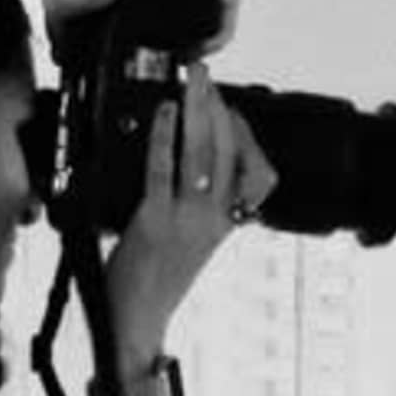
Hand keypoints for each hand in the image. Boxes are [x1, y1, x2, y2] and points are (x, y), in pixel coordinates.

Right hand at [45, 0, 237, 43]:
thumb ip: (64, 31)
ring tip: (192, 57)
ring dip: (208, 31)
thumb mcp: (63, 4)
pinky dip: (221, 27)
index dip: (169, 26)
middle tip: (178, 56)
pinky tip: (205, 49)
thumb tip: (62, 56)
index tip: (161, 50)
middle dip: (190, 29)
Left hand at [104, 75, 267, 341]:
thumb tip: (183, 162)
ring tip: (190, 81)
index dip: (246, 135)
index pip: (260, 174)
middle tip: (204, 74)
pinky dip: (166, 136)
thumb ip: (195, 207)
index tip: (229, 108)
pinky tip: (163, 114)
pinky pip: (164, 170)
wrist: (136, 321)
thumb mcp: (190, 243)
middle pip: (231, 152)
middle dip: (218, 105)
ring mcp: (188, 219)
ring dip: (197, 110)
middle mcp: (215, 219)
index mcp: (228, 224)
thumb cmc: (156, 283)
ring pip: (203, 154)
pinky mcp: (156, 221)